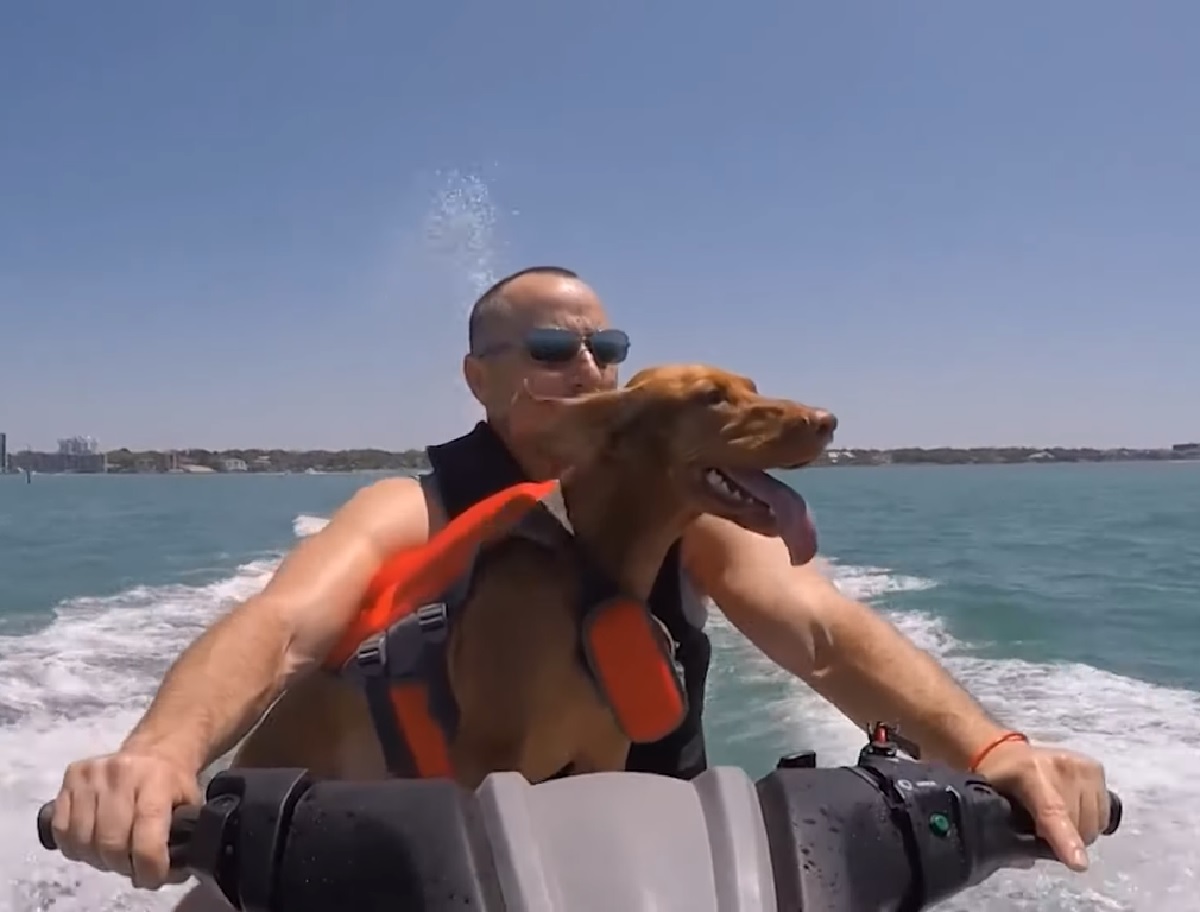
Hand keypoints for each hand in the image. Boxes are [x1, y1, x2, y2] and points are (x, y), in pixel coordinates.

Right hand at [49, 749, 199, 889]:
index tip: (153, 878)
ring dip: (99, 859)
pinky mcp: (70, 777)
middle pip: (111, 843)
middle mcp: (121, 772)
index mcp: (156, 779)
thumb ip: (182, 837)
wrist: (154, 752)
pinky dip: (76, 847)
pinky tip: (93, 844)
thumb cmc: (172, 783)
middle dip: (123, 866)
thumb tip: (171, 873)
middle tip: (133, 867)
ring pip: (84, 841)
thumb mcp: (189, 804)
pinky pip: (62, 831)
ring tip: (114, 854)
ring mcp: (92, 774)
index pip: (146, 835)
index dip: (148, 866)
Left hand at [975, 738, 1109, 871]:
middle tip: (1043, 832)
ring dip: (1079, 831)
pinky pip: (1104, 814)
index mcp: (1029, 772)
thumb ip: (1005, 828)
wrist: (1010, 754)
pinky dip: (1091, 821)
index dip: (1065, 840)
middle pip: (1078, 824)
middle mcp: (1061, 765)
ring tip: (1057, 820)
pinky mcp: (1096, 769)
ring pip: (1095, 823)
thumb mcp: (991, 801)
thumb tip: (1026, 858)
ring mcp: (1082, 766)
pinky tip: (1073, 810)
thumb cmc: (999, 782)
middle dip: (1064, 840)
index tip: (1078, 864)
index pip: (1052, 811)